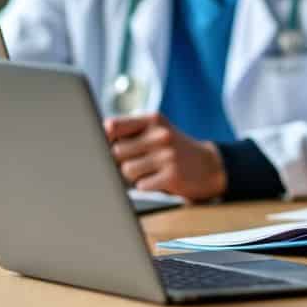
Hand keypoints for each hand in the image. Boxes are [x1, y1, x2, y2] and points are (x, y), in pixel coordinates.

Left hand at [104, 113, 225, 201]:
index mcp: (153, 120)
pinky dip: (146, 186)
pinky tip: (159, 180)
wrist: (210, 166)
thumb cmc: (174, 150)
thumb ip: (128, 132)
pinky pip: (141, 185)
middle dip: (119, 162)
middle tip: (135, 163)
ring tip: (149, 172)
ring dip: (133, 176)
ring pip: (126, 171)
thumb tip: (96, 143)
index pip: (112, 126)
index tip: (106, 146)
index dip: (104, 139)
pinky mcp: (173, 176)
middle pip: (115, 152)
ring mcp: (167, 155)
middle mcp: (161, 135)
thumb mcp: (157, 131)